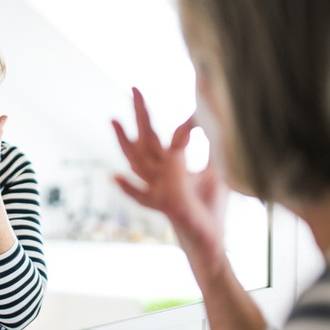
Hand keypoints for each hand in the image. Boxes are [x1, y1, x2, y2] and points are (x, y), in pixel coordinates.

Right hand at [112, 88, 227, 268]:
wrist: (208, 242)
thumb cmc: (208, 210)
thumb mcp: (214, 174)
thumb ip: (212, 151)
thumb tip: (217, 129)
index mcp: (169, 167)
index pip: (163, 137)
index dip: (178, 122)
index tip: (189, 108)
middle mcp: (159, 176)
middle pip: (146, 139)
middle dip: (141, 114)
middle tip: (133, 87)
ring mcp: (158, 190)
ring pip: (138, 160)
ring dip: (126, 142)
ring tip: (113, 120)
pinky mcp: (165, 205)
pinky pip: (151, 190)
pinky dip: (130, 186)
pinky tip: (113, 176)